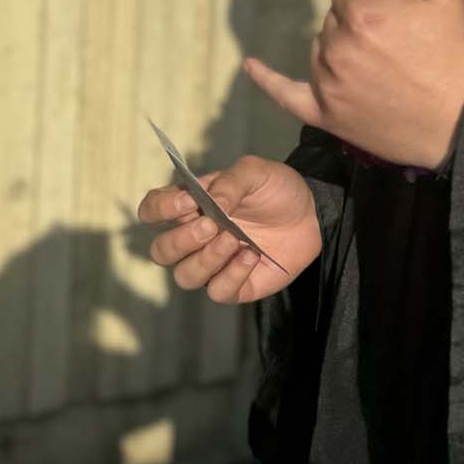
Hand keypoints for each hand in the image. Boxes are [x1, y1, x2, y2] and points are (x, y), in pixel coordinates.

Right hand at [137, 155, 321, 302]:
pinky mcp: (234, 286)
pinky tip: (251, 255)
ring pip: (184, 276)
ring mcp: (213, 264)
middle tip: (212, 225)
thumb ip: (230, 182)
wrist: (311, 212)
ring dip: (206, 259)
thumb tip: (211, 204)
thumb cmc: (275, 189)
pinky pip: (217, 291)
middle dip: (182, 240)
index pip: (152, 210)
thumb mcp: (255, 172)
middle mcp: (195, 238)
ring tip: (234, 239)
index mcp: (191, 206)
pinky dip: (232, 274)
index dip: (159, 209)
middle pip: (162, 251)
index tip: (188, 201)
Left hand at [244, 0, 463, 169]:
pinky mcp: (325, 115)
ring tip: (380, 67)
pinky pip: (285, 93)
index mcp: (362, 11)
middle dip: (359, 22)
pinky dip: (268, 80)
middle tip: (398, 45)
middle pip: (333, 17)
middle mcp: (336, 45)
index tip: (398, 14)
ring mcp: (326, 83)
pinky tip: (251, 66)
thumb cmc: (457, 57)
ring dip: (340, 49)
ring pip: (319, 48)